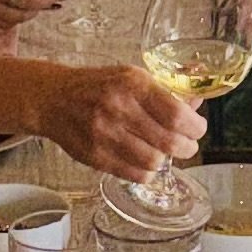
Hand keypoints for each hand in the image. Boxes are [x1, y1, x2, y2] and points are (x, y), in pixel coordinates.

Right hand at [29, 63, 205, 179]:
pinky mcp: (96, 156)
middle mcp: (119, 109)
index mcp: (133, 84)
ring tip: (163, 152)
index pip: (177, 114)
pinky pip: (135, 175)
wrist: (53, 99)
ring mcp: (105, 135)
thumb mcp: (132, 77)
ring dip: (166, 160)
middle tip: (187, 145)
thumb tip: (197, 103)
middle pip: (170, 141)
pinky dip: (147, 172)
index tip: (198, 129)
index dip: (196, 127)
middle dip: (187, 147)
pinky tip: (145, 162)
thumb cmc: (97, 86)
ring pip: (154, 162)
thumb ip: (165, 91)